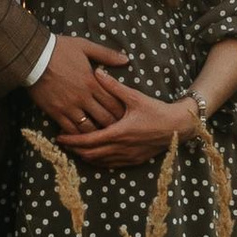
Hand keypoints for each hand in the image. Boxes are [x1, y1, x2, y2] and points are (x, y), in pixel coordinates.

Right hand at [29, 33, 128, 132]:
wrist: (34, 57)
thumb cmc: (60, 49)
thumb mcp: (85, 46)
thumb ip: (106, 54)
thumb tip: (126, 59)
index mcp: (92, 82)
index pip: (113, 102)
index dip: (121, 112)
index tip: (126, 116)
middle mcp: (83, 97)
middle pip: (104, 118)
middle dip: (113, 126)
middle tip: (118, 130)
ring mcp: (69, 106)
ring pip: (88, 128)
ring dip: (97, 134)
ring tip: (102, 137)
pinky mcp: (56, 112)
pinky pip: (70, 129)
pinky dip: (78, 136)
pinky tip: (82, 138)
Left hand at [58, 75, 197, 166]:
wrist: (177, 127)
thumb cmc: (155, 110)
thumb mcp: (134, 96)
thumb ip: (114, 86)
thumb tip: (97, 72)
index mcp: (119, 133)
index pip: (89, 140)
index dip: (73, 140)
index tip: (59, 137)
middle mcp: (121, 148)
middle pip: (91, 154)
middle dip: (75, 149)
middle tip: (62, 143)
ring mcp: (127, 157)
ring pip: (100, 161)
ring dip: (85, 156)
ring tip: (74, 148)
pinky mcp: (134, 160)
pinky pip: (111, 164)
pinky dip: (99, 160)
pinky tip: (94, 155)